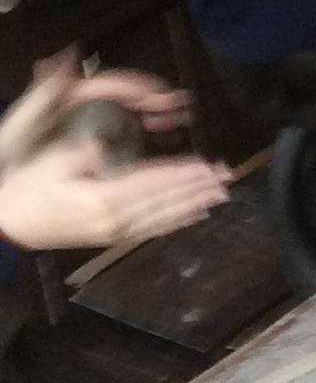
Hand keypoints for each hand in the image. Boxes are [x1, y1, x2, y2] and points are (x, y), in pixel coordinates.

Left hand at [0, 52, 190, 173]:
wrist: (2, 183)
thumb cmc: (11, 147)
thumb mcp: (25, 117)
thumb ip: (47, 87)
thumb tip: (66, 53)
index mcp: (72, 95)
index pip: (111, 84)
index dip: (138, 86)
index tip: (161, 93)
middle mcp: (85, 107)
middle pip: (128, 98)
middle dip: (156, 101)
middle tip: (181, 106)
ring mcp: (91, 126)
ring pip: (131, 116)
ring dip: (156, 117)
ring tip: (179, 122)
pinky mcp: (94, 144)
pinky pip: (126, 136)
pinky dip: (145, 137)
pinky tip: (160, 143)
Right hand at [0, 138, 229, 253]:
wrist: (9, 224)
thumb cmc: (28, 189)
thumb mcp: (50, 165)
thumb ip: (80, 155)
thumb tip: (100, 144)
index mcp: (102, 198)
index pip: (152, 182)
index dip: (181, 173)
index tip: (207, 165)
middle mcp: (115, 219)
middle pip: (165, 201)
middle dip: (197, 188)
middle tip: (227, 176)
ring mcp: (114, 232)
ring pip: (163, 217)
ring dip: (193, 205)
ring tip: (220, 195)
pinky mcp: (111, 238)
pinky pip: (151, 230)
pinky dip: (176, 223)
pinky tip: (194, 217)